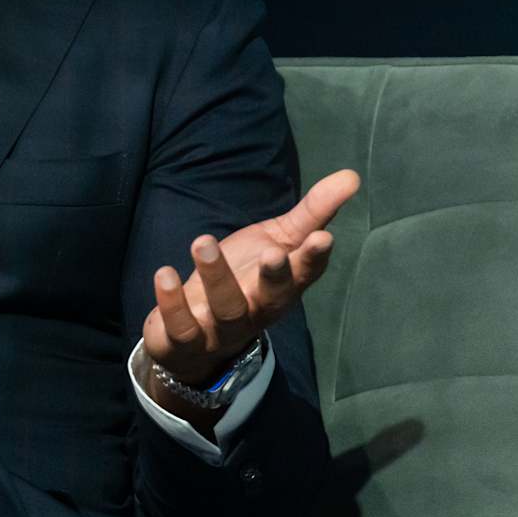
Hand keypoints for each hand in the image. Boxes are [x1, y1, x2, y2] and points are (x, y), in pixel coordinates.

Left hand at [142, 169, 360, 396]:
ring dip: (216, 276)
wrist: (194, 338)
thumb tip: (353, 176)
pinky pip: (181, 327)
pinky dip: (173, 303)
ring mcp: (221, 329)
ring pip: (225, 308)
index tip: (323, 237)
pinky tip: (164, 273)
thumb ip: (312, 213)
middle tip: (271, 253)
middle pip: (271, 298)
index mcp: (282, 287)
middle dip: (274, 277)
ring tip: (203, 241)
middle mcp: (256, 310)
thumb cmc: (245, 278)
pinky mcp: (184, 340)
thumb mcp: (276, 242)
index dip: (313, 259)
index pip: (303, 274)